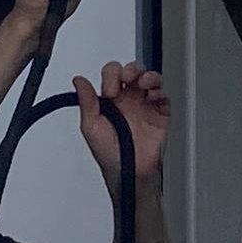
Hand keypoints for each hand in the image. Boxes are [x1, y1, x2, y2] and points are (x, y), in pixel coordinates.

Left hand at [76, 59, 169, 186]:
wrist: (129, 172)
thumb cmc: (110, 154)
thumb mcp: (91, 127)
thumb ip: (86, 102)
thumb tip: (78, 81)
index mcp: (111, 100)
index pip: (112, 74)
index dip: (112, 76)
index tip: (110, 91)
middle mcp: (128, 99)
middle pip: (132, 71)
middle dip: (131, 70)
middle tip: (128, 79)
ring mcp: (145, 105)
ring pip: (150, 79)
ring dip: (148, 76)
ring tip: (143, 83)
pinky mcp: (160, 114)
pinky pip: (164, 96)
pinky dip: (160, 92)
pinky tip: (153, 97)